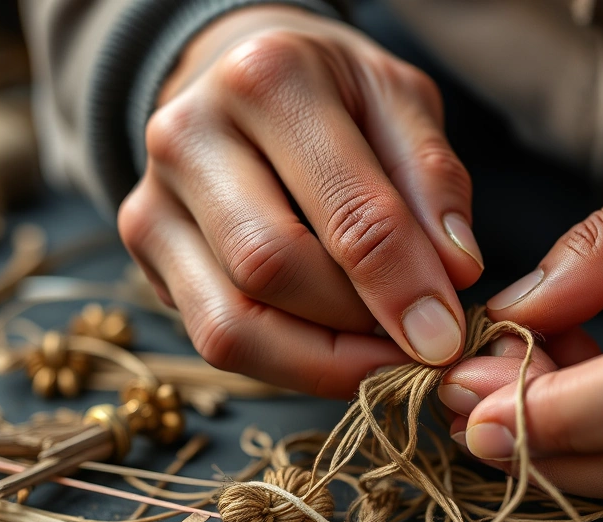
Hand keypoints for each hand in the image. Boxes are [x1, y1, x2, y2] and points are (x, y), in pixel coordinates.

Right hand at [119, 6, 482, 395]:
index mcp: (268, 79)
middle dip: (358, 329)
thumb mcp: (402, 102)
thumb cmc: (336, 93)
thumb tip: (456, 271)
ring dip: (320, 361)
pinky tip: (336, 350)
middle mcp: (189, 136)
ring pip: (231, 324)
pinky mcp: (146, 254)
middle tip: (420, 348)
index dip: (402, 287)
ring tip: (381, 357)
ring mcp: (152, 201)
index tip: (447, 338)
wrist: (246, 80)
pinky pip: (215, 339)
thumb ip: (433, 178)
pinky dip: (286, 362)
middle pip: (273, 268)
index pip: (345, 210)